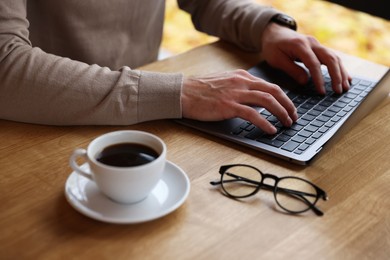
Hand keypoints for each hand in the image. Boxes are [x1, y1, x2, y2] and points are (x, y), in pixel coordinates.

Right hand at [181, 70, 297, 133]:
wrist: (182, 92)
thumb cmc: (200, 90)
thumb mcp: (224, 82)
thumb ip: (239, 87)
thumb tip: (253, 99)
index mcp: (241, 76)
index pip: (269, 85)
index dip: (283, 97)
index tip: (288, 107)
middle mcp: (241, 82)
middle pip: (274, 91)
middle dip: (288, 104)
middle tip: (294, 116)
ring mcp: (235, 93)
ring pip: (268, 101)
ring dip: (281, 112)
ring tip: (287, 123)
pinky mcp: (228, 106)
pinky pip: (253, 114)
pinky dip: (265, 122)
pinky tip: (271, 129)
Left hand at [262, 23, 350, 94]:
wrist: (274, 33)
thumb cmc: (273, 47)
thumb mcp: (276, 59)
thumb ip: (291, 70)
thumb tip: (305, 82)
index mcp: (300, 45)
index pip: (313, 64)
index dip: (319, 79)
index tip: (322, 92)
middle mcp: (312, 43)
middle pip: (330, 58)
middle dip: (336, 76)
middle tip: (338, 91)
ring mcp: (317, 44)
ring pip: (334, 57)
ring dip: (341, 72)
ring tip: (345, 87)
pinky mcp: (319, 47)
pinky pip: (333, 57)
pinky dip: (340, 68)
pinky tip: (346, 78)